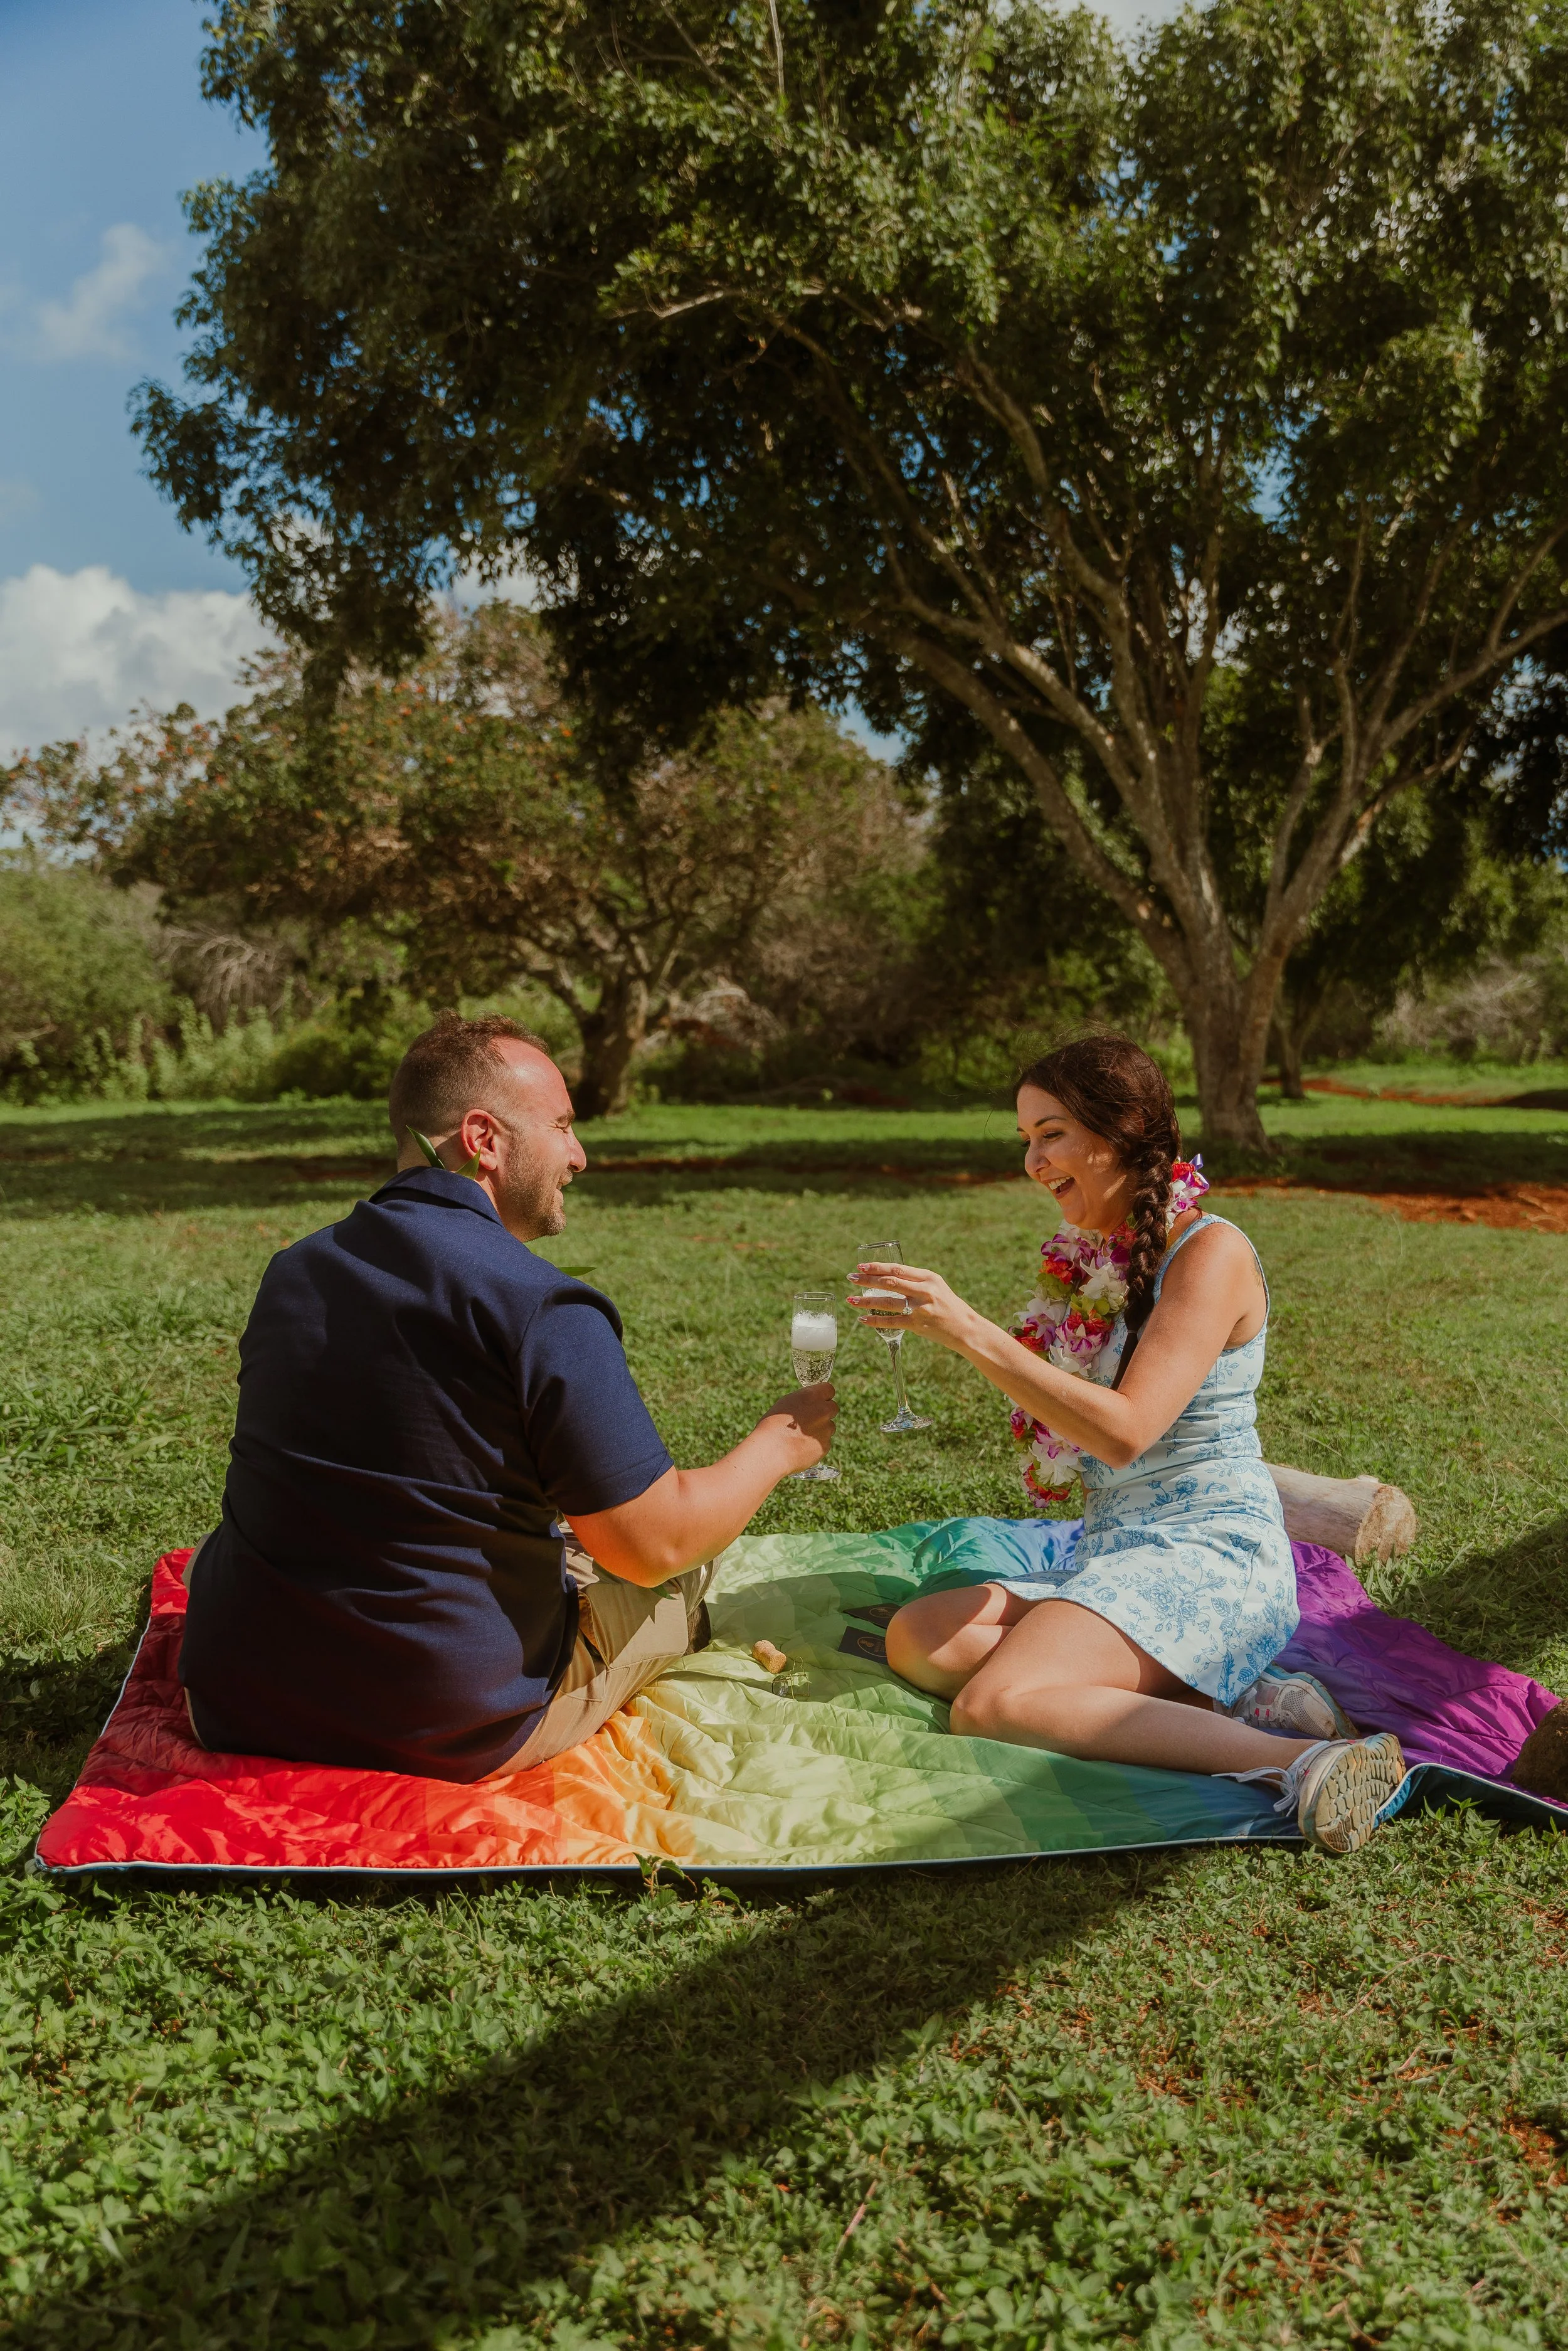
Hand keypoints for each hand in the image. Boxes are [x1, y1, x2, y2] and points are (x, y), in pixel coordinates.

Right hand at [758, 1382, 837, 1473]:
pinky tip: (801, 1447)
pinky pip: (824, 1442)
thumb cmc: (772, 1426)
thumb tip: (811, 1403)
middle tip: (811, 1419)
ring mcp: (826, 1429)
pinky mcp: (825, 1446)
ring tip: (801, 1436)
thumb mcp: (786, 1403)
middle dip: (824, 1412)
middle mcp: (822, 1410)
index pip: (829, 1389)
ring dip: (820, 1429)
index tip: (818, 1400)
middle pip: (833, 1407)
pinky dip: (815, 1444)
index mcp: (811, 1396)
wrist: (771, 1451)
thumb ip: (804, 1400)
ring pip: (829, 1427)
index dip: (823, 1395)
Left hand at [849, 1261, 976, 1351]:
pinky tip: (862, 1319)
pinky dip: (875, 1321)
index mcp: (929, 1277)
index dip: (877, 1267)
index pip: (898, 1269)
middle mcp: (925, 1290)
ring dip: (866, 1301)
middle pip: (890, 1282)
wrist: (965, 1328)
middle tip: (850, 1278)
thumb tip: (889, 1276)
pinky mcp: (918, 1325)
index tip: (861, 1266)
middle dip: (867, 1280)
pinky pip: (891, 1322)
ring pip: (887, 1302)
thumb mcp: (936, 1287)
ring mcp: (921, 1308)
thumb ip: (916, 1281)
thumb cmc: (948, 1305)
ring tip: (851, 1300)